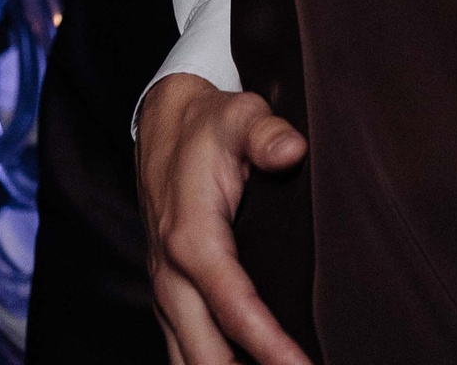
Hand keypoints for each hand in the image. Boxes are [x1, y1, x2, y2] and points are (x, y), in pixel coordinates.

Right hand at [137, 73, 309, 364]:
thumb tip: (293, 149)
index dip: (268, 345)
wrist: (163, 125)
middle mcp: (172, 277)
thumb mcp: (239, 116)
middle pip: (206, 353)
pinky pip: (183, 350)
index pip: (234, 307)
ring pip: (188, 360)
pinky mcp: (169, 299)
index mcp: (192, 238)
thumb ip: (266, 134)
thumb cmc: (207, 126)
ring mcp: (166, 293)